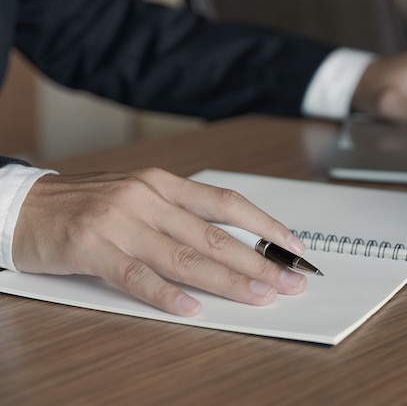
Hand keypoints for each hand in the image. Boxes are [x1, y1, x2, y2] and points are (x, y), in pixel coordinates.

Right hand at [12, 168, 307, 315]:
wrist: (25, 205)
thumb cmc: (89, 203)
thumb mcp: (141, 195)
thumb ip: (181, 215)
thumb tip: (232, 243)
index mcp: (163, 183)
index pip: (226, 204)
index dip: (264, 225)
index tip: (293, 245)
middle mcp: (147, 198)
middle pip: (214, 235)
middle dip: (258, 260)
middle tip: (290, 280)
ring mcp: (120, 223)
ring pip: (184, 256)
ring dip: (227, 280)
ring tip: (259, 295)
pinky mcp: (93, 248)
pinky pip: (137, 276)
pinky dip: (166, 295)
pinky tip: (191, 309)